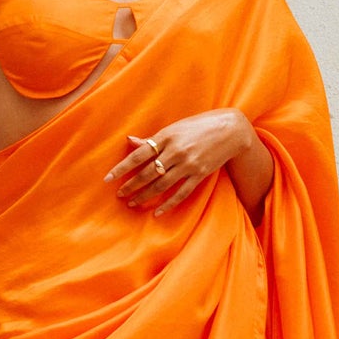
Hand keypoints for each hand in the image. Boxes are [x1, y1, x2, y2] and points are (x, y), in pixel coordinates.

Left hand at [105, 110, 257, 216]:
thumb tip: (130, 141)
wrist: (230, 129)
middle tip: (120, 195)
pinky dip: (168, 204)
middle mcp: (176, 151)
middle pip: (148, 173)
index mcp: (166, 136)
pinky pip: (181, 193)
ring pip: (161, 185)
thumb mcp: (174, 128)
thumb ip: (153, 139)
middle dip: (131, 186)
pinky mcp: (200, 174)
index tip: (108, 179)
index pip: (138, 154)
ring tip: (133, 203)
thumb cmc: (199, 126)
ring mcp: (188, 164)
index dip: (122, 168)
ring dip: (145, 196)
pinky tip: (157, 212)